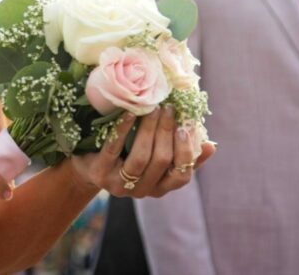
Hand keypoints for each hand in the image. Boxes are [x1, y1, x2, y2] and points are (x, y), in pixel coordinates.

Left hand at [69, 106, 215, 198]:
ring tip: (154, 108)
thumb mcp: (155, 158)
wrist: (88, 167)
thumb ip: (181, 154)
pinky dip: (123, 129)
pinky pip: (114, 149)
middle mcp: (142, 191)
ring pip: (141, 158)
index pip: (182, 176)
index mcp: (160, 188)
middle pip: (161, 162)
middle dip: (167, 132)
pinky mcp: (100, 173)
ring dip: (149, 129)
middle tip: (169, 107)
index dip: (187, 151)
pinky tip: (129, 113)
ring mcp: (119, 185)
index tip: (188, 125)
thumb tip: (210, 145)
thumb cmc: (128, 157)